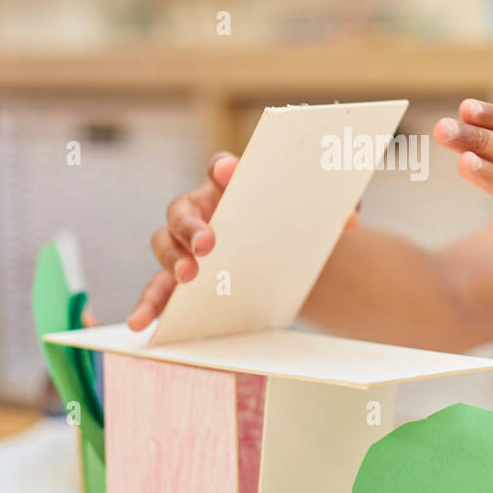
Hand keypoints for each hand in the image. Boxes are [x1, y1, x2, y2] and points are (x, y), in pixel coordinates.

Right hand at [128, 150, 361, 329]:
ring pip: (163, 244)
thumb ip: (334, 211)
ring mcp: (185, 246)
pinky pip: (157, 291)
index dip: (223, 169)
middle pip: (183, 208)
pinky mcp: (179, 281)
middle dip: (192, 226)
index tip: (228, 174)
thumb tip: (350, 217)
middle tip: (208, 244)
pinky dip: (148, 306)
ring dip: (171, 260)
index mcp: (230, 187)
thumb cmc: (292, 227)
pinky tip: (141, 324)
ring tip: (186, 278)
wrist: (282, 260)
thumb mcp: (317, 219)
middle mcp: (201, 210)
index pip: (221, 168)